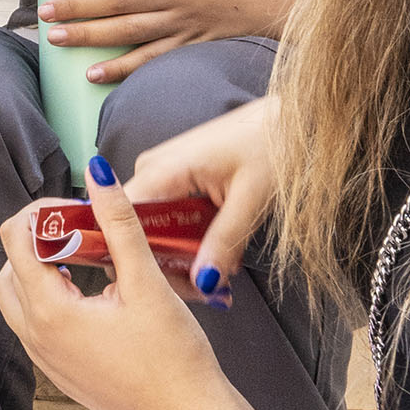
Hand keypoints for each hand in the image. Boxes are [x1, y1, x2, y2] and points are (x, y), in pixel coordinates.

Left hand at [0, 156, 229, 409]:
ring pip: (17, 301)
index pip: (15, 240)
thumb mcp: (146, 282)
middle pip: (8, 269)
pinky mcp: (61, 374)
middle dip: (36, 241)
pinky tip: (91, 295)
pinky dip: (50, 301)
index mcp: (49, 312)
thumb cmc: (174, 358)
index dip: (41, 213)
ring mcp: (46, 361)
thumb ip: (118, 223)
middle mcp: (37, 338)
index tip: (78, 208)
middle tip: (78, 230)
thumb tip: (97, 176)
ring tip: (84, 259)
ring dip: (39, 272)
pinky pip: (35, 328)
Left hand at [40, 0, 308, 84]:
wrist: (274, 3)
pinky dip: (120, 69)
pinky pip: (150, 61)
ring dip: (89, 36)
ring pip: (128, 31)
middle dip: (78, 6)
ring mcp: (183, 23)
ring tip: (57, 39)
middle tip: (45, 12)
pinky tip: (94, 74)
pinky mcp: (190, 48)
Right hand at [128, 94, 280, 293]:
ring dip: (182, 256)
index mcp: (162, 170)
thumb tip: (203, 282)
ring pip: (155, 229)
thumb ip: (225, 242)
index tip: (169, 288)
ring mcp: (161, 173)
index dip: (138, 260)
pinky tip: (216, 254)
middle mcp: (151, 170)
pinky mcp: (175, 178)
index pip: (122, 223)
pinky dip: (190, 239)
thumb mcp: (252, 198)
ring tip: (219, 279)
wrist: (287, 117)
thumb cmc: (271, 143)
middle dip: (169, 267)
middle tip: (209, 292)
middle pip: (139, 232)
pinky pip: (169, 218)